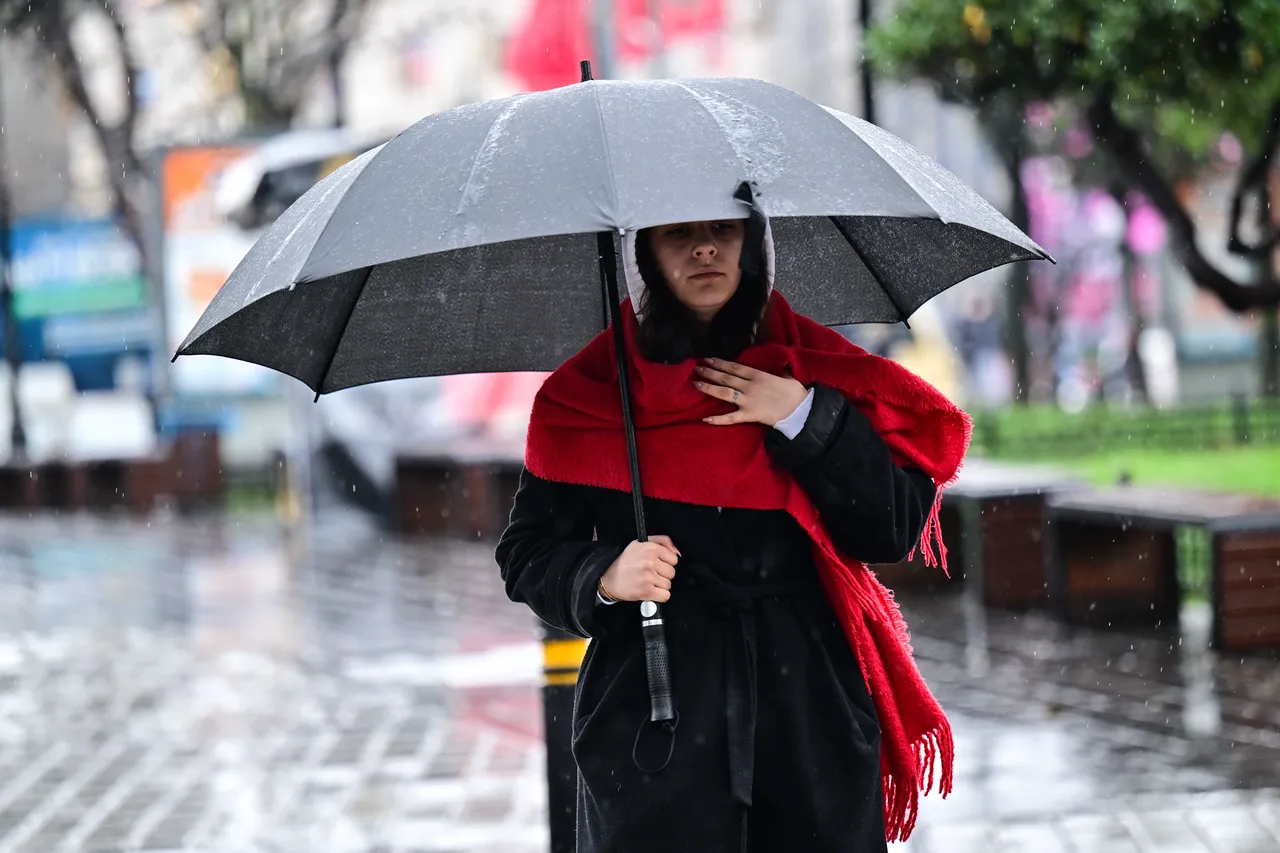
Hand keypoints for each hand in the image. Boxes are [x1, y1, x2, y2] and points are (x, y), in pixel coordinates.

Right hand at [600, 535, 679, 602]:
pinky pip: (665, 595)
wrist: (609, 577)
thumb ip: (662, 541)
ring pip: (668, 584)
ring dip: (660, 585)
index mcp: (651, 548)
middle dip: (663, 575)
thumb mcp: (641, 543)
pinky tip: (651, 591)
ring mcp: (648, 577)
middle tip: (651, 574)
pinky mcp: (646, 591)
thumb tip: (678, 552)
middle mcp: (650, 562)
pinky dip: (660, 595)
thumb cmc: (626, 561)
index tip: (657, 565)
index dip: (666, 563)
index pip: (673, 559)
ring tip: (649, 582)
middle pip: (672, 572)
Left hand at [693, 358, 808, 426]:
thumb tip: (781, 371)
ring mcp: (748, 401)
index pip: (735, 367)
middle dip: (709, 372)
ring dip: (709, 388)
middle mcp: (749, 386)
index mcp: (758, 375)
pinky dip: (718, 419)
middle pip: (726, 377)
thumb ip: (781, 373)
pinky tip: (705, 419)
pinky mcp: (749, 415)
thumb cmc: (796, 394)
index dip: (720, 363)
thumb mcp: (788, 377)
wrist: (800, 410)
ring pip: (724, 393)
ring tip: (696, 384)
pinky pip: (731, 418)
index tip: (708, 359)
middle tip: (696, 368)